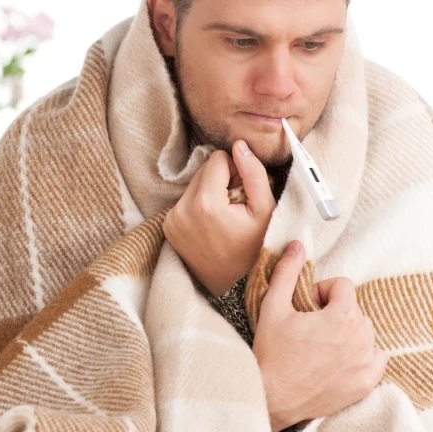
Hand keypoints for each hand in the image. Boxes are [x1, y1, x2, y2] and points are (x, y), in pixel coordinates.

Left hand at [163, 140, 275, 297]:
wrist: (231, 287)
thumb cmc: (253, 250)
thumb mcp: (265, 211)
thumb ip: (254, 174)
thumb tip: (239, 145)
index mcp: (205, 203)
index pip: (217, 159)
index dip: (235, 170)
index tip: (243, 191)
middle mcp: (182, 208)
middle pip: (203, 169)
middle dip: (222, 180)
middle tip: (235, 205)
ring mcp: (171, 218)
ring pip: (194, 184)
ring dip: (210, 192)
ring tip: (225, 216)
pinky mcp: (167, 225)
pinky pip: (185, 200)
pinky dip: (199, 205)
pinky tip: (212, 224)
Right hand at [253, 240, 388, 431]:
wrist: (273, 396)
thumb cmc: (272, 352)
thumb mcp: (274, 305)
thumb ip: (287, 271)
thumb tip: (297, 246)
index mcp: (343, 316)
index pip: (344, 286)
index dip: (322, 292)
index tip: (306, 306)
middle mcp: (361, 338)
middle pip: (355, 308)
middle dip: (334, 311)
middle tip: (309, 325)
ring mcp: (366, 363)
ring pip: (365, 331)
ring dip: (347, 331)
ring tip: (321, 342)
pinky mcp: (366, 383)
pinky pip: (377, 357)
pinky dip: (362, 354)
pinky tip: (339, 358)